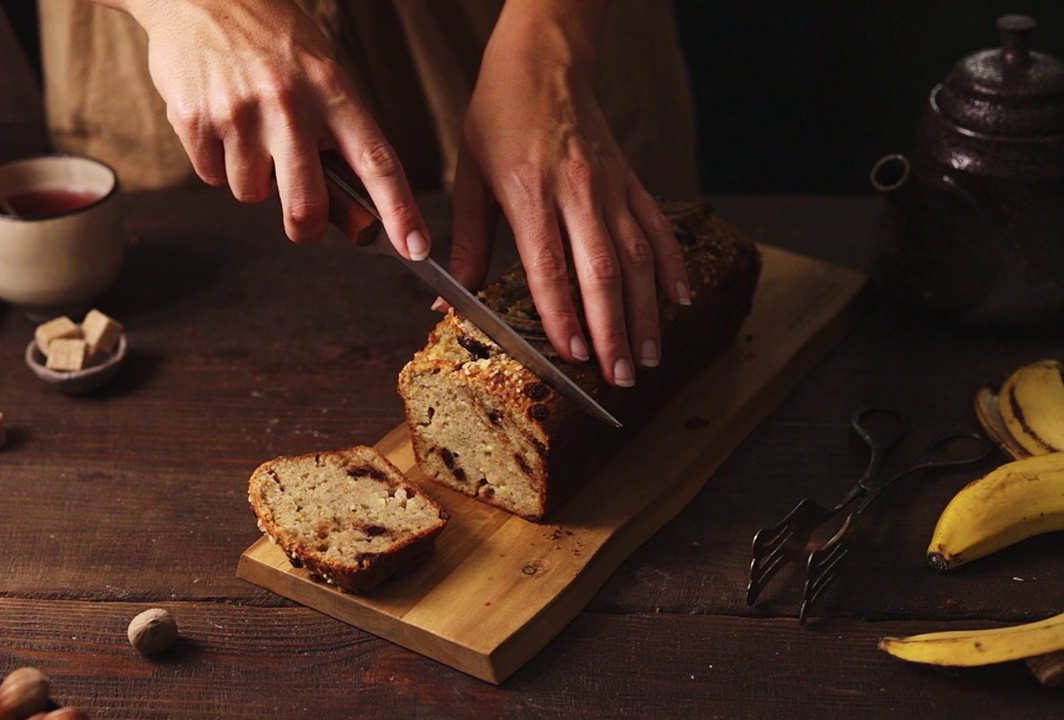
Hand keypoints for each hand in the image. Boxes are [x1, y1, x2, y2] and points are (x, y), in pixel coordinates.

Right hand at [112, 0, 430, 259]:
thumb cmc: (274, 42)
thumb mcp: (323, 76)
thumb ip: (340, 142)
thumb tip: (357, 218)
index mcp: (334, 91)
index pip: (377, 162)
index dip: (399, 211)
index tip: (416, 249)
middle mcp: (290, 103)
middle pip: (306, 207)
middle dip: (306, 227)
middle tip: (303, 220)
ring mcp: (240, 112)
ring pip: (252, 195)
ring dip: (253, 180)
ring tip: (250, 133)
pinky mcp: (195, 120)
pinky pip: (212, 176)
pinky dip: (217, 162)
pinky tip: (220, 121)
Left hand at [449, 0, 690, 387]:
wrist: (544, 60)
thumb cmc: (498, 116)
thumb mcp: (469, 177)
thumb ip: (465, 243)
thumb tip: (445, 300)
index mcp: (529, 192)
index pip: (550, 265)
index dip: (564, 313)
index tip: (574, 355)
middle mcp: (576, 191)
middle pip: (602, 271)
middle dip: (612, 330)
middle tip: (618, 377)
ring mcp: (610, 186)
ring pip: (637, 257)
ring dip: (645, 312)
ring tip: (647, 357)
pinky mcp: (631, 181)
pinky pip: (658, 227)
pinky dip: (672, 266)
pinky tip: (680, 301)